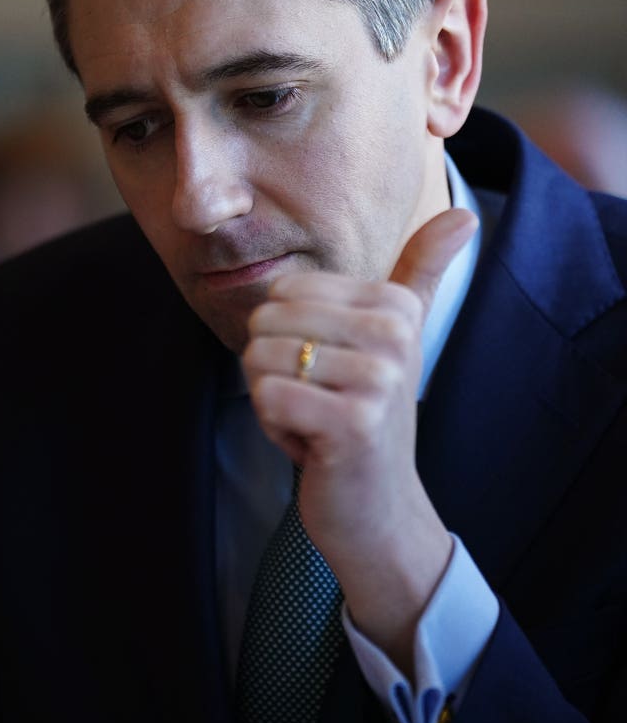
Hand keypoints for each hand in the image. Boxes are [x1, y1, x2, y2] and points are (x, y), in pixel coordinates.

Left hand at [243, 208, 477, 674]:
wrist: (377, 507)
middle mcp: (393, 334)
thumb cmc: (368, 415)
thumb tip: (463, 214)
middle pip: (265, 320)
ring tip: (319, 422)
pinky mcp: (351, 423)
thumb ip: (421, 271)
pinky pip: (264, 397)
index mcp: (396, 305)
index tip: (331, 373)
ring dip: (275, 402)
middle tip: (322, 402)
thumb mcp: (395, 337)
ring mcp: (377, 379)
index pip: (283, 291)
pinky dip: (274, 429)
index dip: (289, 337)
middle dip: (276, 370)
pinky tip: (313, 445)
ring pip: (258, 359)